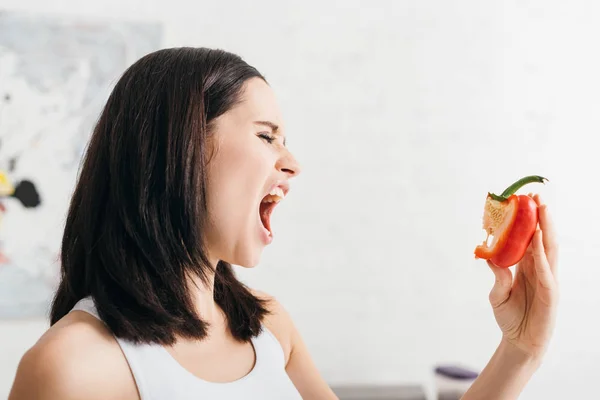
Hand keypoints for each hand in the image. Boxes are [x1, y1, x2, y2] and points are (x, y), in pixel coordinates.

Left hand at [487, 194, 558, 361]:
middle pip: (544, 239)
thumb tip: (490, 257)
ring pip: (549, 249)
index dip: (530, 220)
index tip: (524, 200)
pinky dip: (542, 253)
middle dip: (542, 217)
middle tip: (536, 195)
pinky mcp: (550, 293)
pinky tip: (539, 238)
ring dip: (547, 228)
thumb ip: (497, 276)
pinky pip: (545, 270)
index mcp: (527, 267)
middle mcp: (540, 270)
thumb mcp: (497, 294)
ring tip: (543, 209)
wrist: (519, 342)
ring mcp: (547, 280)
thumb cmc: (510, 317)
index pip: (531, 239)